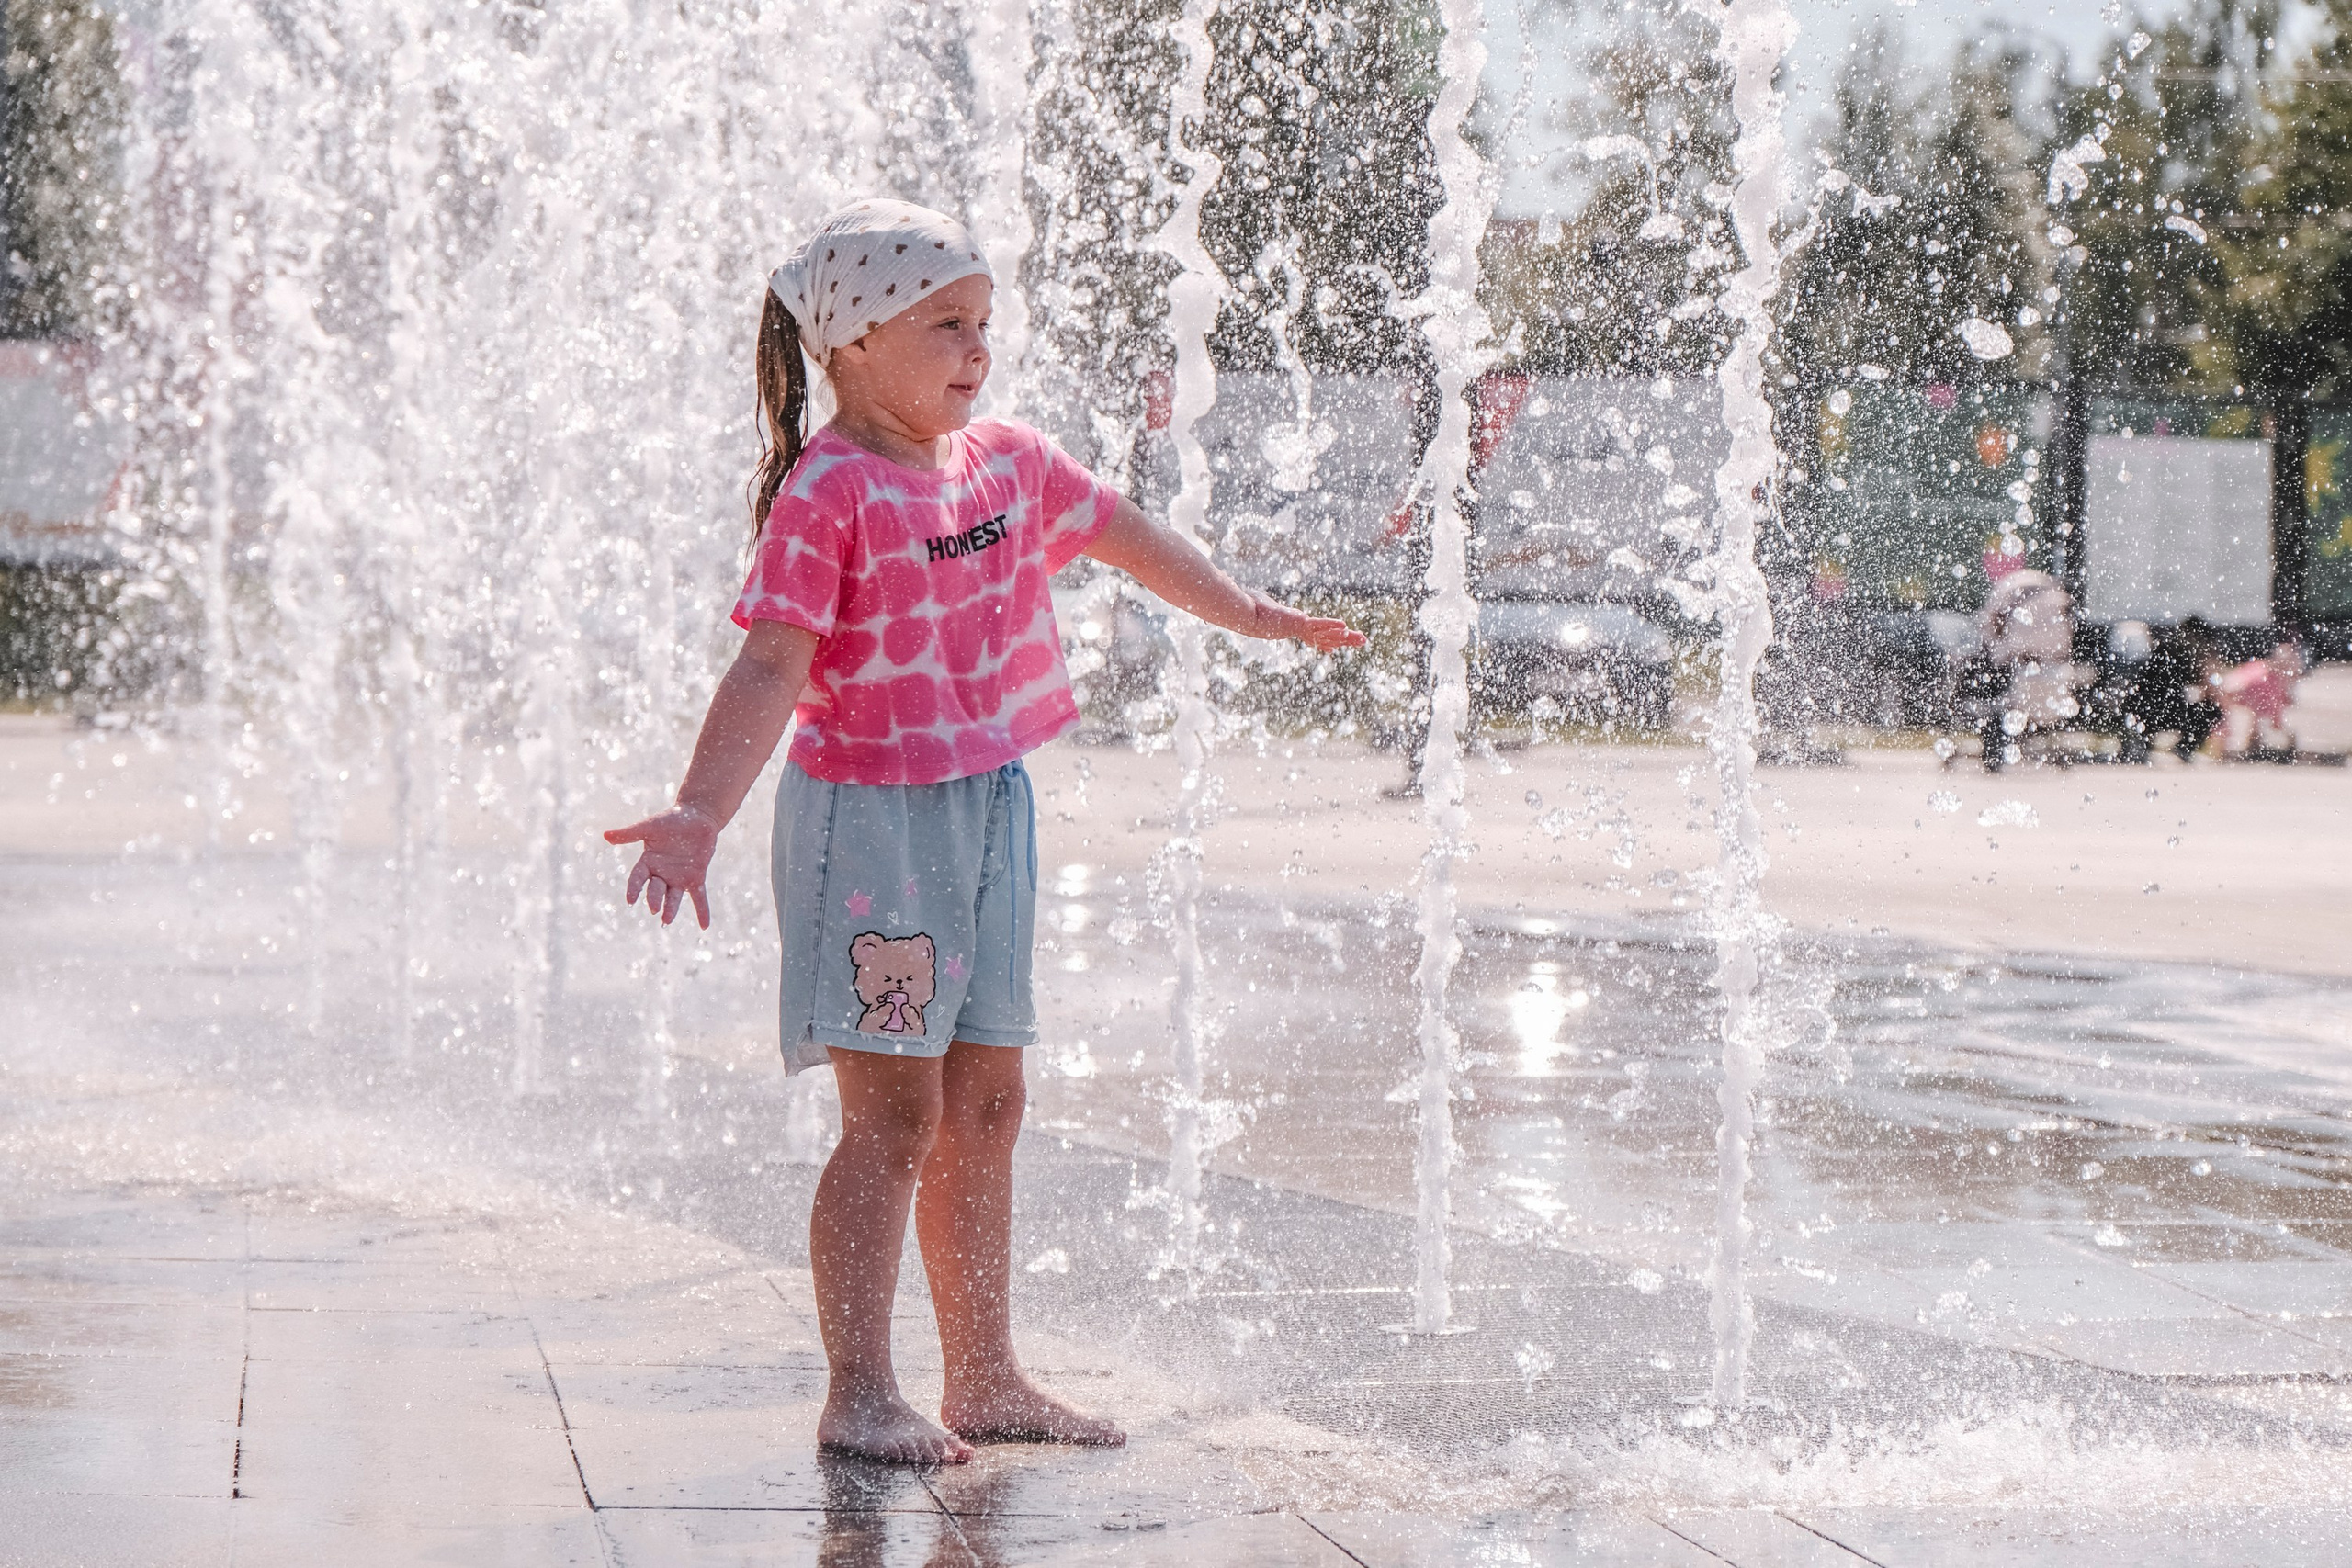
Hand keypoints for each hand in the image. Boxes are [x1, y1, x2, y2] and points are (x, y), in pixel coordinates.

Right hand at [602, 804, 720, 927]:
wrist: (698, 816)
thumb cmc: (671, 819)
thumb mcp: (649, 827)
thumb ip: (629, 834)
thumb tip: (605, 836)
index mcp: (648, 862)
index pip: (637, 878)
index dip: (634, 889)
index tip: (630, 900)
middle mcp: (662, 873)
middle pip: (656, 889)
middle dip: (654, 899)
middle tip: (654, 909)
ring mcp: (679, 877)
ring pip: (673, 897)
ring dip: (671, 909)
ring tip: (666, 921)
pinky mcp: (696, 878)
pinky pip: (699, 898)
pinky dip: (702, 912)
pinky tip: (704, 926)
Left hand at [1242, 595, 1367, 652]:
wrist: (1244, 616)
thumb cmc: (1246, 608)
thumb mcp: (1259, 602)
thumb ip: (1259, 601)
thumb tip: (1248, 595)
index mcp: (1291, 626)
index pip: (1312, 636)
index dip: (1325, 641)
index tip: (1332, 649)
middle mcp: (1297, 630)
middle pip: (1326, 638)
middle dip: (1344, 641)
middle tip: (1362, 642)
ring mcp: (1299, 628)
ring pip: (1327, 634)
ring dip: (1345, 637)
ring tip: (1362, 640)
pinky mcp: (1298, 623)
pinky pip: (1319, 624)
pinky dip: (1331, 625)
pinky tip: (1345, 627)